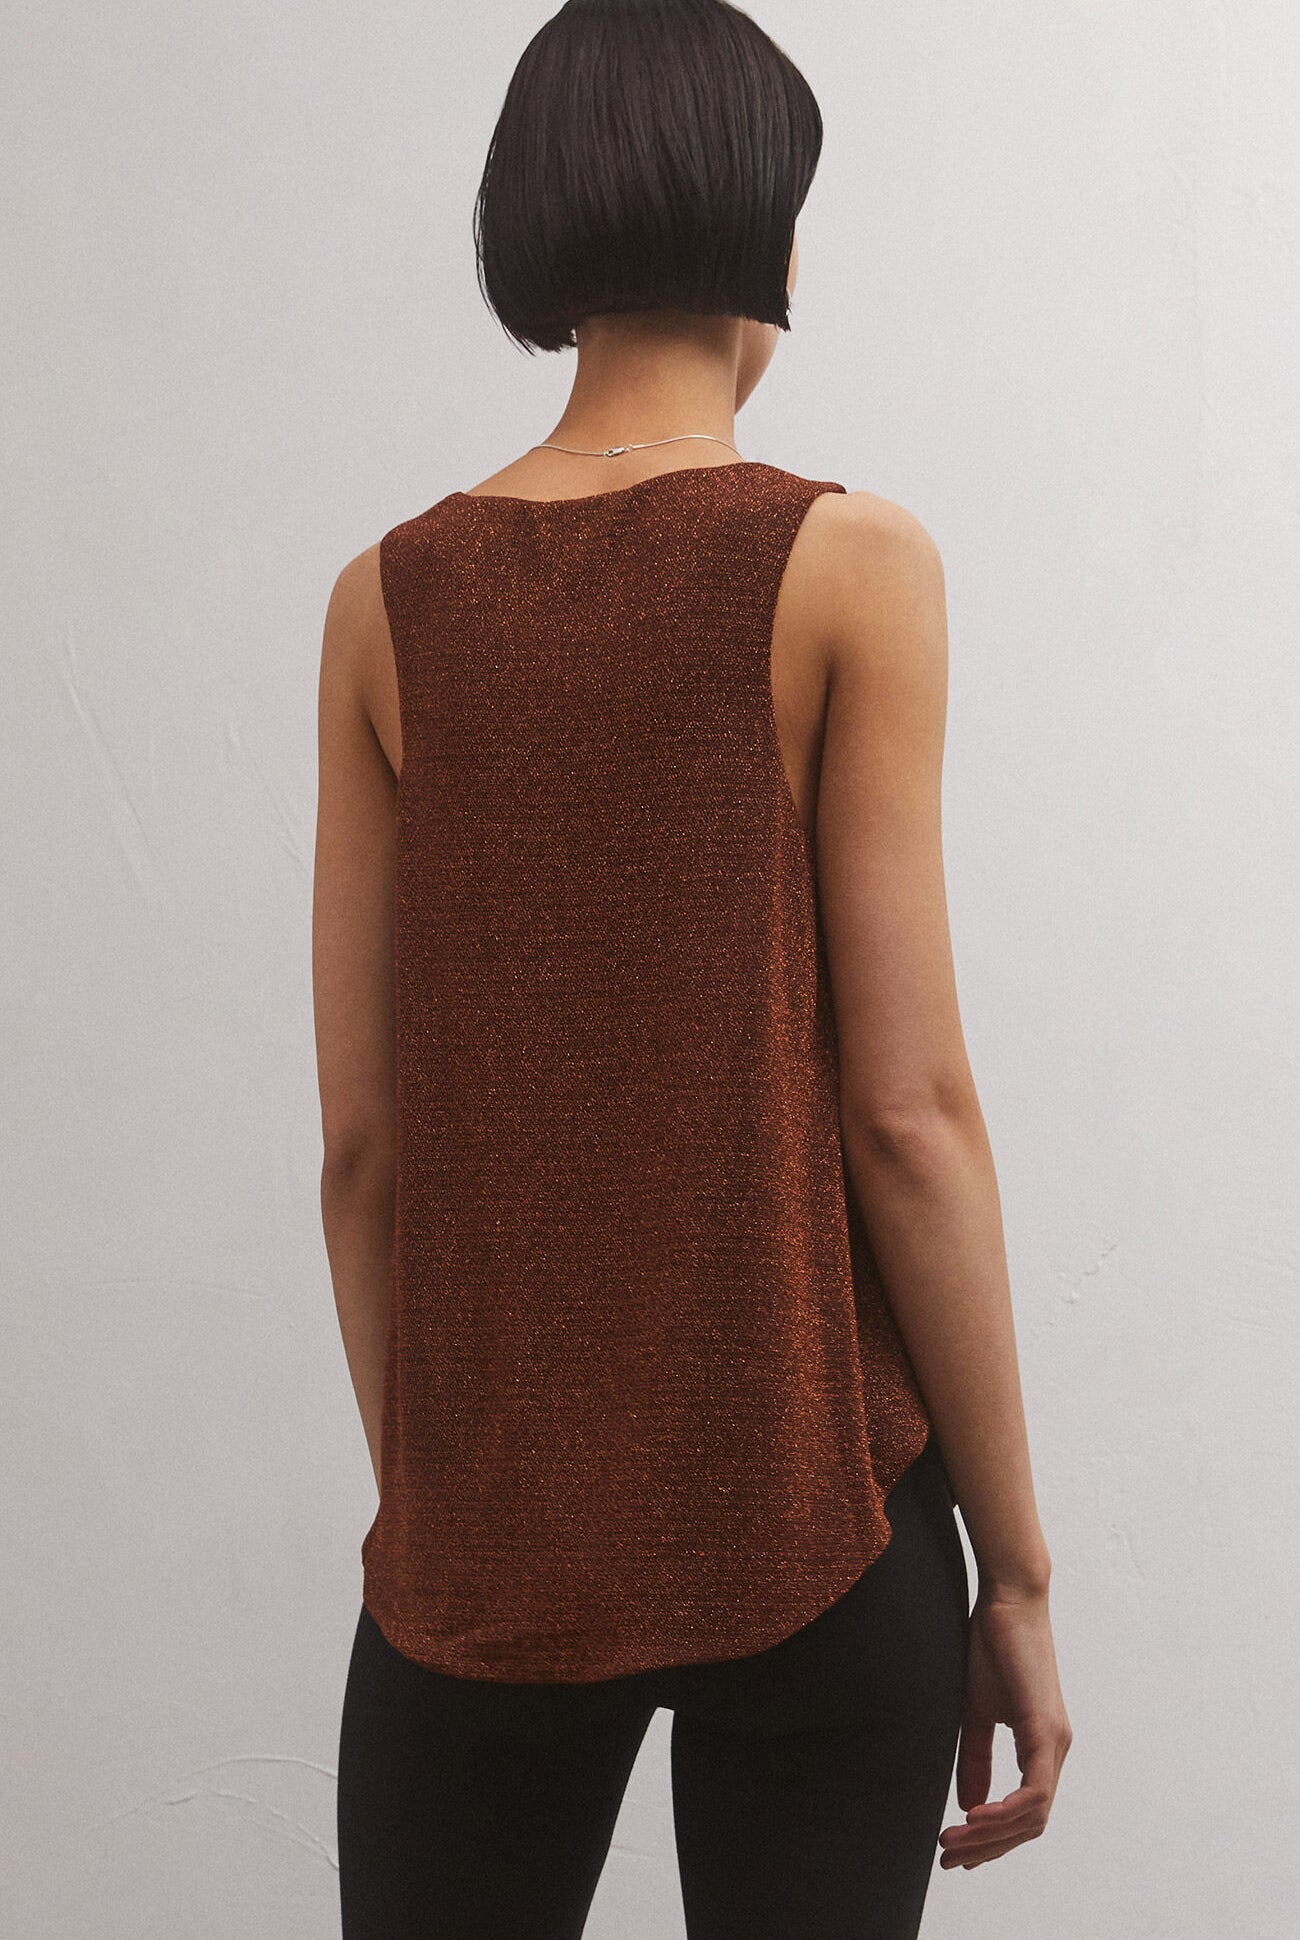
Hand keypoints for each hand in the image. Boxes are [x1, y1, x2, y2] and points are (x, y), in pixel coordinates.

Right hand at [938, 1584, 1071, 1869]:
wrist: (1008, 1600)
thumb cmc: (992, 1647)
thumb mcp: (976, 1712)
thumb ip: (977, 1758)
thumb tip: (968, 1805)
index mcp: (1041, 1747)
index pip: (1025, 1813)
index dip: (993, 1840)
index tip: (956, 1851)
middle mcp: (1055, 1751)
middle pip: (1030, 1825)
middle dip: (989, 1848)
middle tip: (949, 1858)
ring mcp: (1055, 1742)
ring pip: (1033, 1815)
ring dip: (991, 1834)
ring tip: (952, 1839)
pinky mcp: (1046, 1729)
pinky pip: (1034, 1791)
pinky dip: (1006, 1811)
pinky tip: (975, 1816)